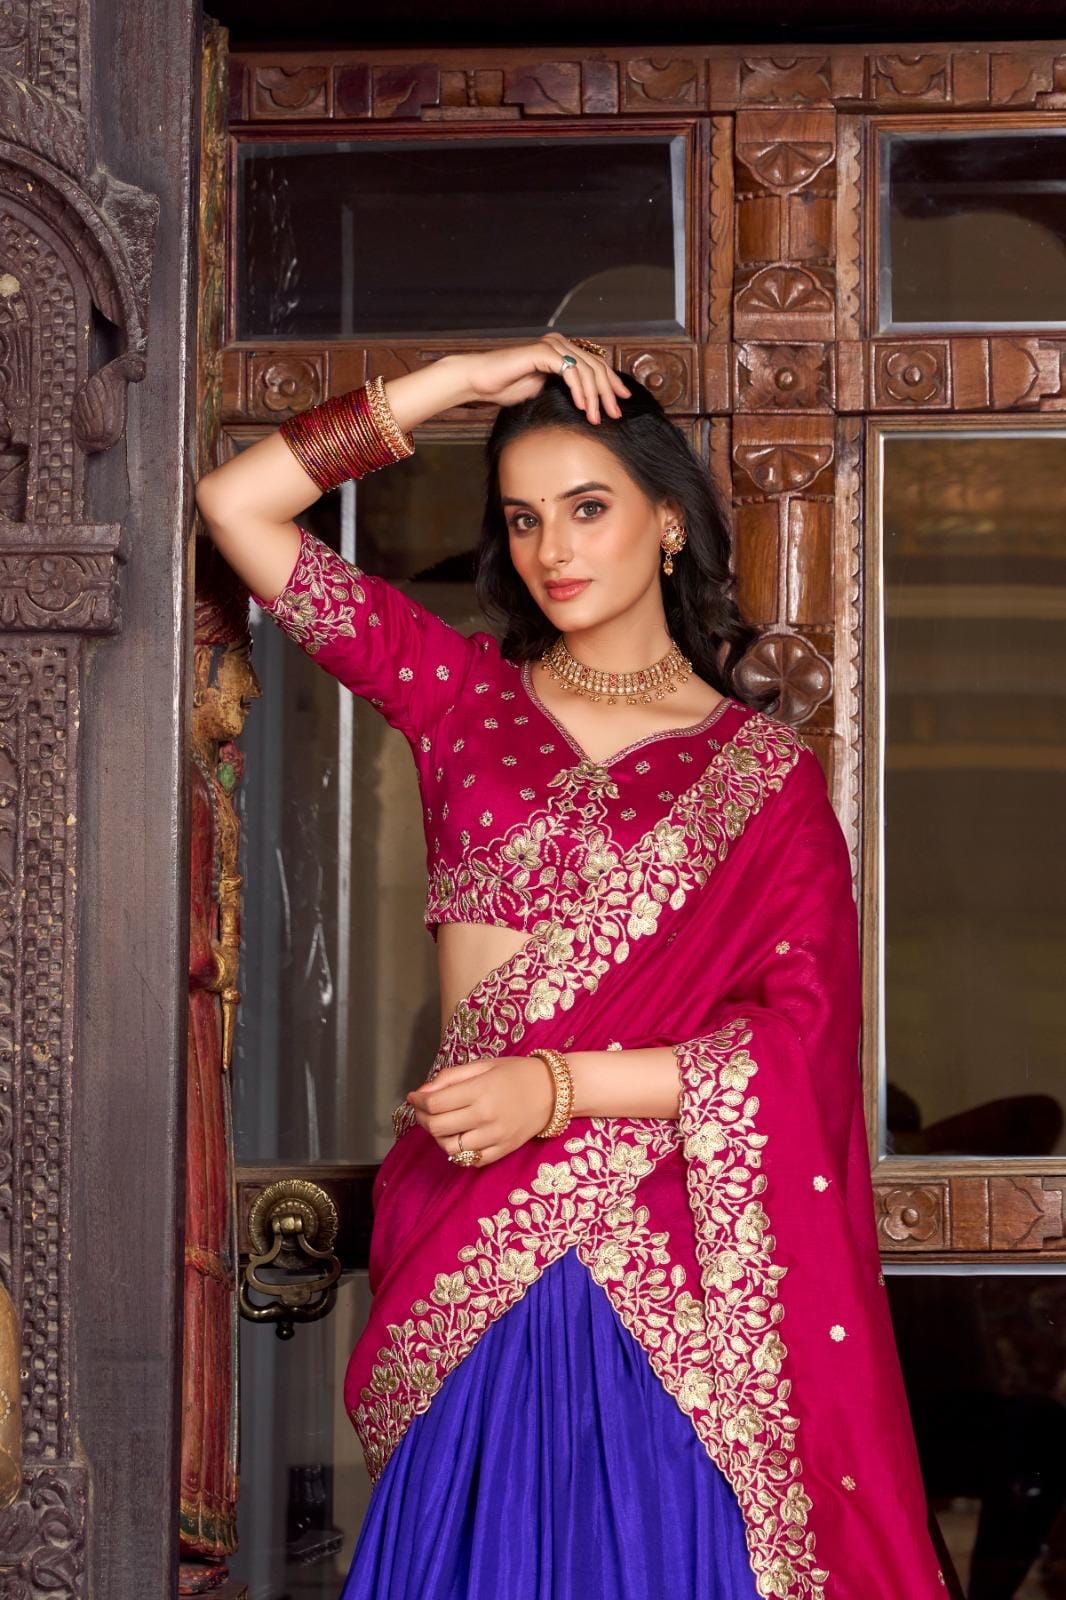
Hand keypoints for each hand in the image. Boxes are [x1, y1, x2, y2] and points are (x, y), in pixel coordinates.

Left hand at [405, 1055, 556, 1166]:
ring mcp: (494, 1138)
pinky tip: (460, 1137)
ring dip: (438, 1137)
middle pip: (438, 1127)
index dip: (418, 1101)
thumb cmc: (515, 1073)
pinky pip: (470, 1160)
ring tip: (441, 1124)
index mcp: (480, 1091)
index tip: (414, 1097)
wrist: (552, 1092)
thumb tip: (422, 1093)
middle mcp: (486, 1117)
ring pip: (451, 1148)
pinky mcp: (502, 1151)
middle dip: (422, 1119)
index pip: (435, 1104)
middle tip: (423, 1111)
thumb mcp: (483, 1065)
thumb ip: (450, 1077)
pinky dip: (458, 1152)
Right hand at [457, 335, 630, 423]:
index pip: (596, 365)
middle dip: (608, 393)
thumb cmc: (507, 387)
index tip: (623, 401)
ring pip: (585, 369)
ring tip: (597, 417)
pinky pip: (569, 370)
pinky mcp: (542, 351)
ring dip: (595, 396)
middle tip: (615, 414)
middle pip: (596, 367)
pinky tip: (582, 406)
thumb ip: (566, 391)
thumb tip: (589, 406)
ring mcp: (552, 346)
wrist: (481, 381)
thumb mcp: (544, 392)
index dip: (612, 382)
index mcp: (563, 351)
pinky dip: (578, 389)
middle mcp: (560, 344)